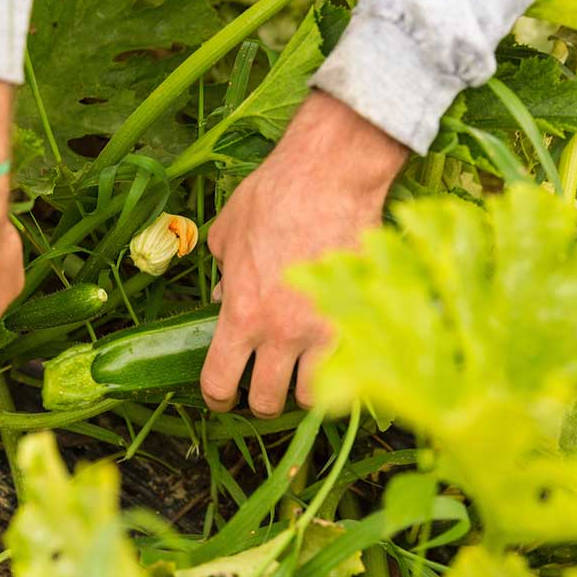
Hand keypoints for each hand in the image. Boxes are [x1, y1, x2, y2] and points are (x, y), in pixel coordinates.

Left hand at [201, 92, 408, 416]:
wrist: (330, 174)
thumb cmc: (272, 197)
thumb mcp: (226, 235)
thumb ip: (221, 277)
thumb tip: (219, 301)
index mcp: (240, 314)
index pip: (219, 383)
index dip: (217, 398)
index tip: (222, 397)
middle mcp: (280, 333)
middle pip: (267, 402)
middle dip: (261, 400)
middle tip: (264, 386)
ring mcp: (323, 330)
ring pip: (312, 396)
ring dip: (302, 389)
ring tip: (301, 371)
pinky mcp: (359, 318)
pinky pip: (352, 369)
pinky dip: (342, 371)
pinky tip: (335, 356)